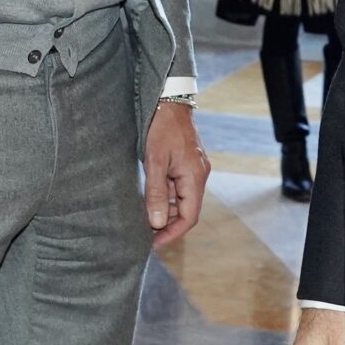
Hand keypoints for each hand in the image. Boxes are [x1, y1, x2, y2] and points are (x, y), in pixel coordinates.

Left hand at [142, 102, 209, 248]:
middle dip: (168, 225)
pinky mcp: (188, 164)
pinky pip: (179, 187)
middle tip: (145, 235)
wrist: (169, 101)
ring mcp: (195, 169)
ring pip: (182, 199)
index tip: (154, 243)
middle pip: (187, 210)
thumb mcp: (154, 161)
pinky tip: (150, 199)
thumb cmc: (161, 128)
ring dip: (165, 211)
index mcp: (195, 177)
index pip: (189, 217)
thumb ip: (155, 193)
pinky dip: (166, 197)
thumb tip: (156, 223)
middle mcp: (199, 176)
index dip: (172, 233)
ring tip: (144, 219)